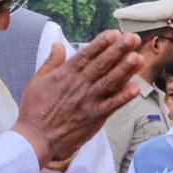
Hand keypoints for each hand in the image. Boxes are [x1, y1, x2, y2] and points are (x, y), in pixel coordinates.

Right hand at [14, 31, 142, 163]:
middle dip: (118, 50)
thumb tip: (58, 44)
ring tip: (137, 58)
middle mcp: (79, 85)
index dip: (101, 43)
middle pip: (102, 64)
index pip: (86, 55)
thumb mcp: (37, 81)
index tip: (114, 33)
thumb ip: (51, 62)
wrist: (36, 138)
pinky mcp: (95, 117)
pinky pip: (112, 105)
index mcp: (65, 75)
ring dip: (125, 69)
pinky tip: (135, 87)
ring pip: (110, 82)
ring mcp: (88, 101)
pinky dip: (124, 97)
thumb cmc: (34, 110)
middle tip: (133, 39)